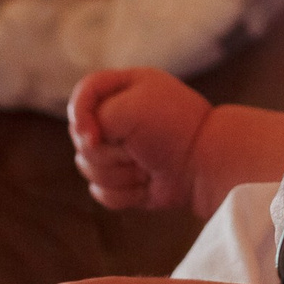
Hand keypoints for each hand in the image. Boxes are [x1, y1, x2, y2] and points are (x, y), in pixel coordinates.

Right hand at [70, 66, 209, 211]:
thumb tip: (86, 144)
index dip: (79, 116)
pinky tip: (146, 185)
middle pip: (80, 139)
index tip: (94, 135)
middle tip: (137, 149)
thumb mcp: (130, 106)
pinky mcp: (123, 180)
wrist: (204, 166)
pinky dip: (124, 194)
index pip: (83, 94)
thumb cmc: (172, 127)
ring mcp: (120, 151)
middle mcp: (119, 118)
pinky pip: (100, 192)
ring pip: (88, 169)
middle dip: (107, 152)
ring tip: (146, 167)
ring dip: (119, 174)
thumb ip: (95, 115)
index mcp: (123, 90)